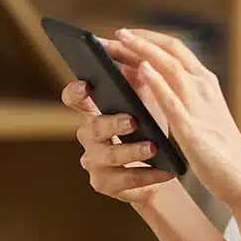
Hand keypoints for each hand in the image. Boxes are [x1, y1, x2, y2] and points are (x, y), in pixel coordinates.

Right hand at [60, 80, 175, 204]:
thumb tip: (141, 56)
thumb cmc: (151, 129)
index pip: (73, 98)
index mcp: (94, 111)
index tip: (87, 85)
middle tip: (133, 121)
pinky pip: (125, 180)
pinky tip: (166, 170)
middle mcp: (89, 136)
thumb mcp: (147, 103)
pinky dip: (148, 175)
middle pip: (92, 128)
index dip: (75, 92)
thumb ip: (140, 82)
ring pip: (109, 156)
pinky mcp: (105, 183)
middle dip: (112, 124)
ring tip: (154, 147)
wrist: (161, 168)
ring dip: (132, 151)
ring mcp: (94, 161)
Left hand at [102, 27, 240, 207]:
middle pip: (169, 51)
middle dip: (139, 40)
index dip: (148, 38)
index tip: (124, 33)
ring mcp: (200, 104)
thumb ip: (173, 93)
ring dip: (142, 51)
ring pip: (170, 66)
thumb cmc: (216, 147)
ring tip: (119, 41)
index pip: (174, 49)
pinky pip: (173, 99)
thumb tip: (142, 73)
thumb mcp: (194, 113)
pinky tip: (142, 70)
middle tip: (111, 34)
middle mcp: (204, 86)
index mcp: (205, 82)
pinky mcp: (193, 128)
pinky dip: (157, 82)